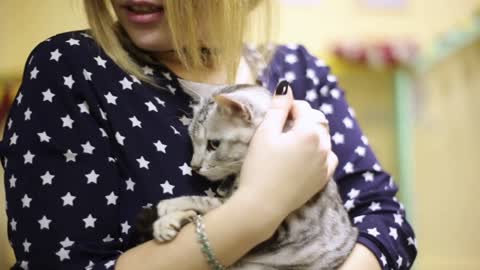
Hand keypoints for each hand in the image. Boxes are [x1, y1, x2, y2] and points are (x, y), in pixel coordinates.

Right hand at [236, 82, 337, 218]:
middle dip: (302, 118)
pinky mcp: (324, 178)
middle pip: (316, 121)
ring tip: (291, 143)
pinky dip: (319, 152)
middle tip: (281, 127)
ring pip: (323, 139)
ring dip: (311, 134)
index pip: (303, 107)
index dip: (288, 106)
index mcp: (309, 131)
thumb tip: (286, 87)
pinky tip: (305, 156)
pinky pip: (328, 157)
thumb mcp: (265, 133)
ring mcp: (326, 163)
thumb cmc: (260, 166)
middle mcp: (324, 145)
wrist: (262, 205)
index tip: (275, 113)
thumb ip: (278, 108)